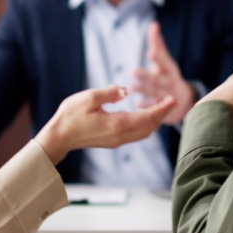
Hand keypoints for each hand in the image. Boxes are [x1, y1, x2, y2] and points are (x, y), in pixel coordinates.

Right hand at [34, 86, 175, 164]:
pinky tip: (144, 115)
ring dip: (154, 120)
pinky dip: (145, 125)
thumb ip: (110, 92)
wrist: (59, 137)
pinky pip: (135, 135)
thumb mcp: (89, 97)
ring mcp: (116, 141)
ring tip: (161, 107)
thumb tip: (126, 90)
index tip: (173, 98)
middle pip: (149, 127)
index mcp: (117, 124)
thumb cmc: (70, 115)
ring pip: (143, 133)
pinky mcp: (112, 141)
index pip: (147, 117)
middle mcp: (120, 136)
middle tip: (171, 101)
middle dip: (162, 114)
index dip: (162, 108)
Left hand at [132, 22, 193, 123]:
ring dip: (143, 91)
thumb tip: (153, 24)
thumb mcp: (164, 61)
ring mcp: (169, 97)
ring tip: (131, 87)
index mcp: (170, 70)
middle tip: (133, 71)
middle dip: (147, 76)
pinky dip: (146, 106)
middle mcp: (171, 83)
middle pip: (159, 79)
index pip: (165, 62)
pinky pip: (154, 109)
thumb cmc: (168, 75)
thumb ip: (158, 44)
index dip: (158, 58)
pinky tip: (137, 104)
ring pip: (155, 94)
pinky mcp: (165, 110)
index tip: (150, 53)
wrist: (184, 100)